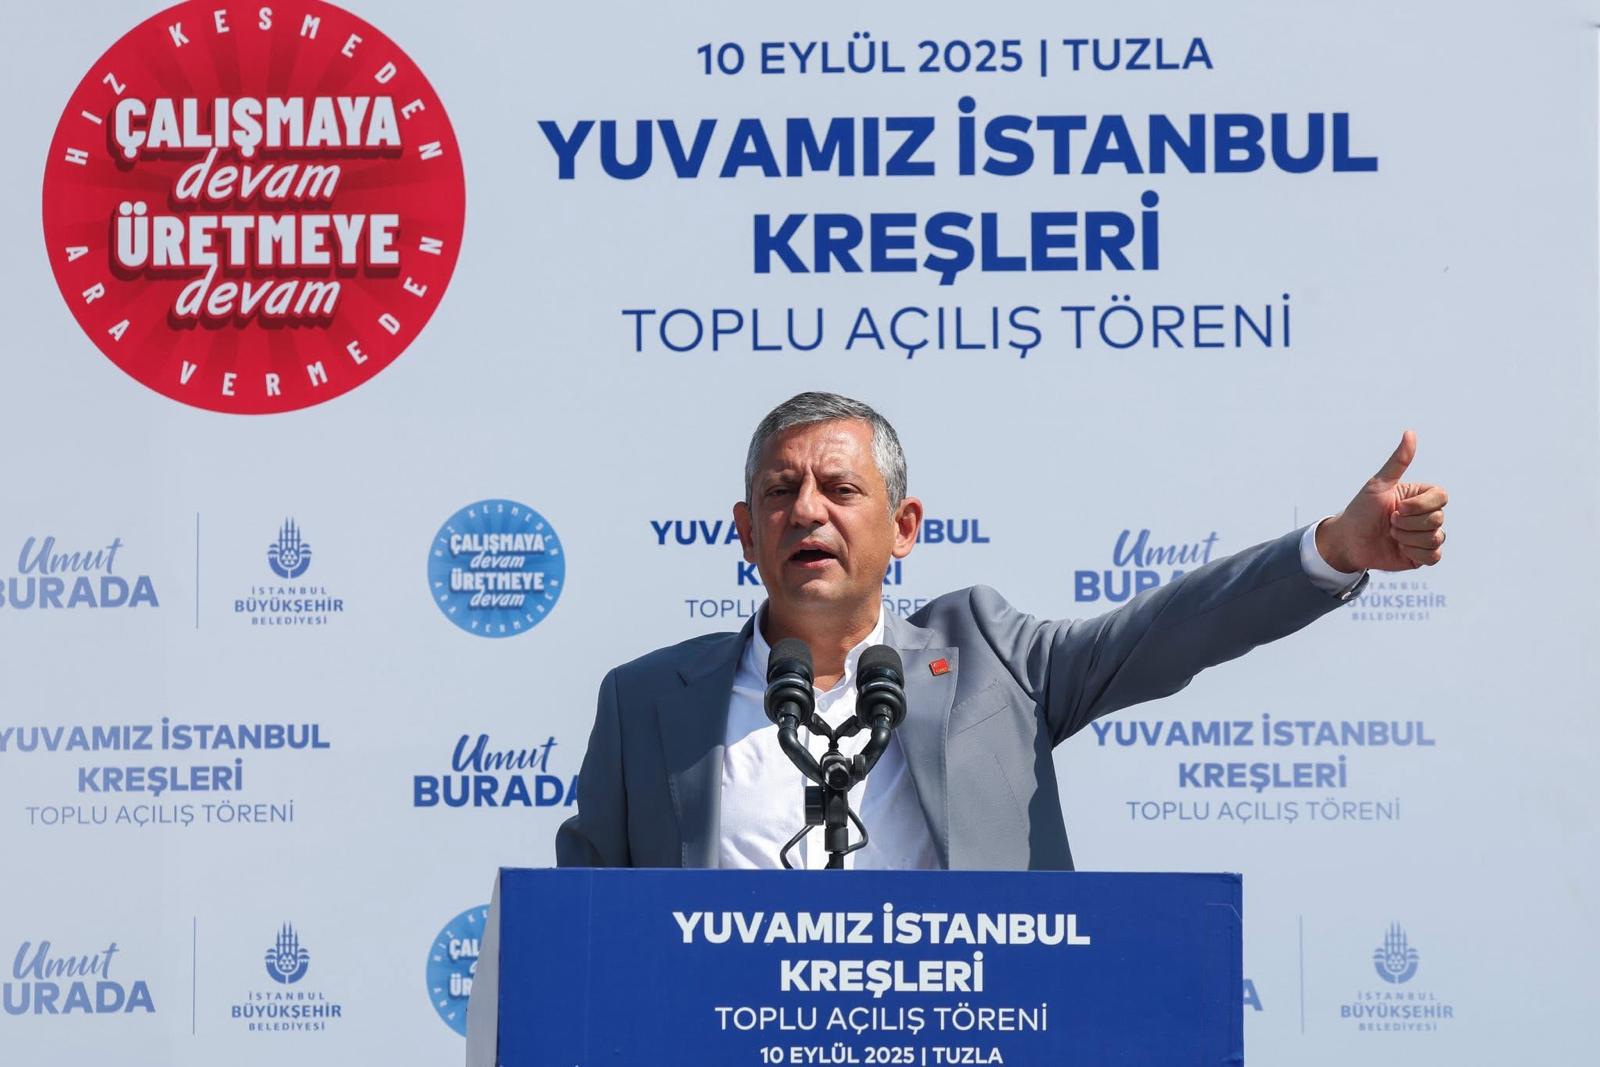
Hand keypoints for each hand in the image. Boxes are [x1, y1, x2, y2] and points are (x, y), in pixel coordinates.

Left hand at [1316, 431, 1447, 572]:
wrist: (1348, 541)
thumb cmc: (1361, 509)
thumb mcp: (1378, 484)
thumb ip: (1398, 462)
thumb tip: (1410, 433)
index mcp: (1420, 497)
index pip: (1442, 497)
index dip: (1420, 505)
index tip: (1398, 506)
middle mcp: (1426, 516)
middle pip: (1438, 519)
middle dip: (1408, 523)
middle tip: (1389, 522)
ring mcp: (1425, 536)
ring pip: (1436, 538)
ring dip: (1407, 538)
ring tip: (1391, 535)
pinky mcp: (1422, 556)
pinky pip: (1434, 556)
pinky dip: (1414, 553)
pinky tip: (1399, 549)